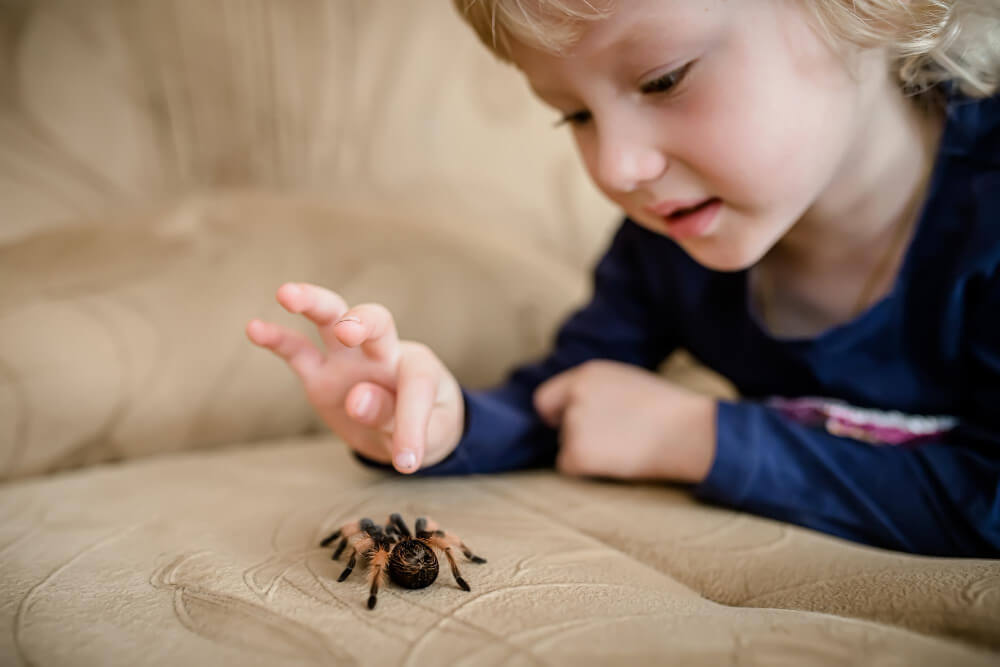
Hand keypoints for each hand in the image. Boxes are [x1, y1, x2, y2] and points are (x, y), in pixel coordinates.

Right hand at [246, 283, 463, 473]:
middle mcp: (384, 353)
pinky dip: (277, 339)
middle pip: (377, 322)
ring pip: (333, 319)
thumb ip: (395, 417)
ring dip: (312, 303)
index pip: (414, 386)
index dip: (411, 423)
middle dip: (363, 322)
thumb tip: (356, 399)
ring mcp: (349, 359)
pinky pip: (298, 351)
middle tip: (349, 332)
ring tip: (287, 294)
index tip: (407, 461)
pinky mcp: (320, 373)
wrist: (409, 429)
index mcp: (419, 368)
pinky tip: (253, 328)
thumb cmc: (428, 425)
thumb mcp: (427, 433)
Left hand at [533, 360, 716, 482]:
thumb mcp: (624, 381)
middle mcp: (575, 395)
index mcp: (586, 374)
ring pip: (566, 446)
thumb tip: (571, 408)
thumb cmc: (665, 409)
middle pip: (560, 425)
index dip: (557, 413)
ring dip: (586, 451)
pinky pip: (568, 467)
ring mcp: (575, 423)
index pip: (546, 398)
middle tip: (613, 437)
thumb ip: (594, 390)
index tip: (565, 424)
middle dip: (577, 433)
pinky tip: (615, 461)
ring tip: (623, 446)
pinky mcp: (578, 452)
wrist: (686, 430)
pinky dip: (586, 470)